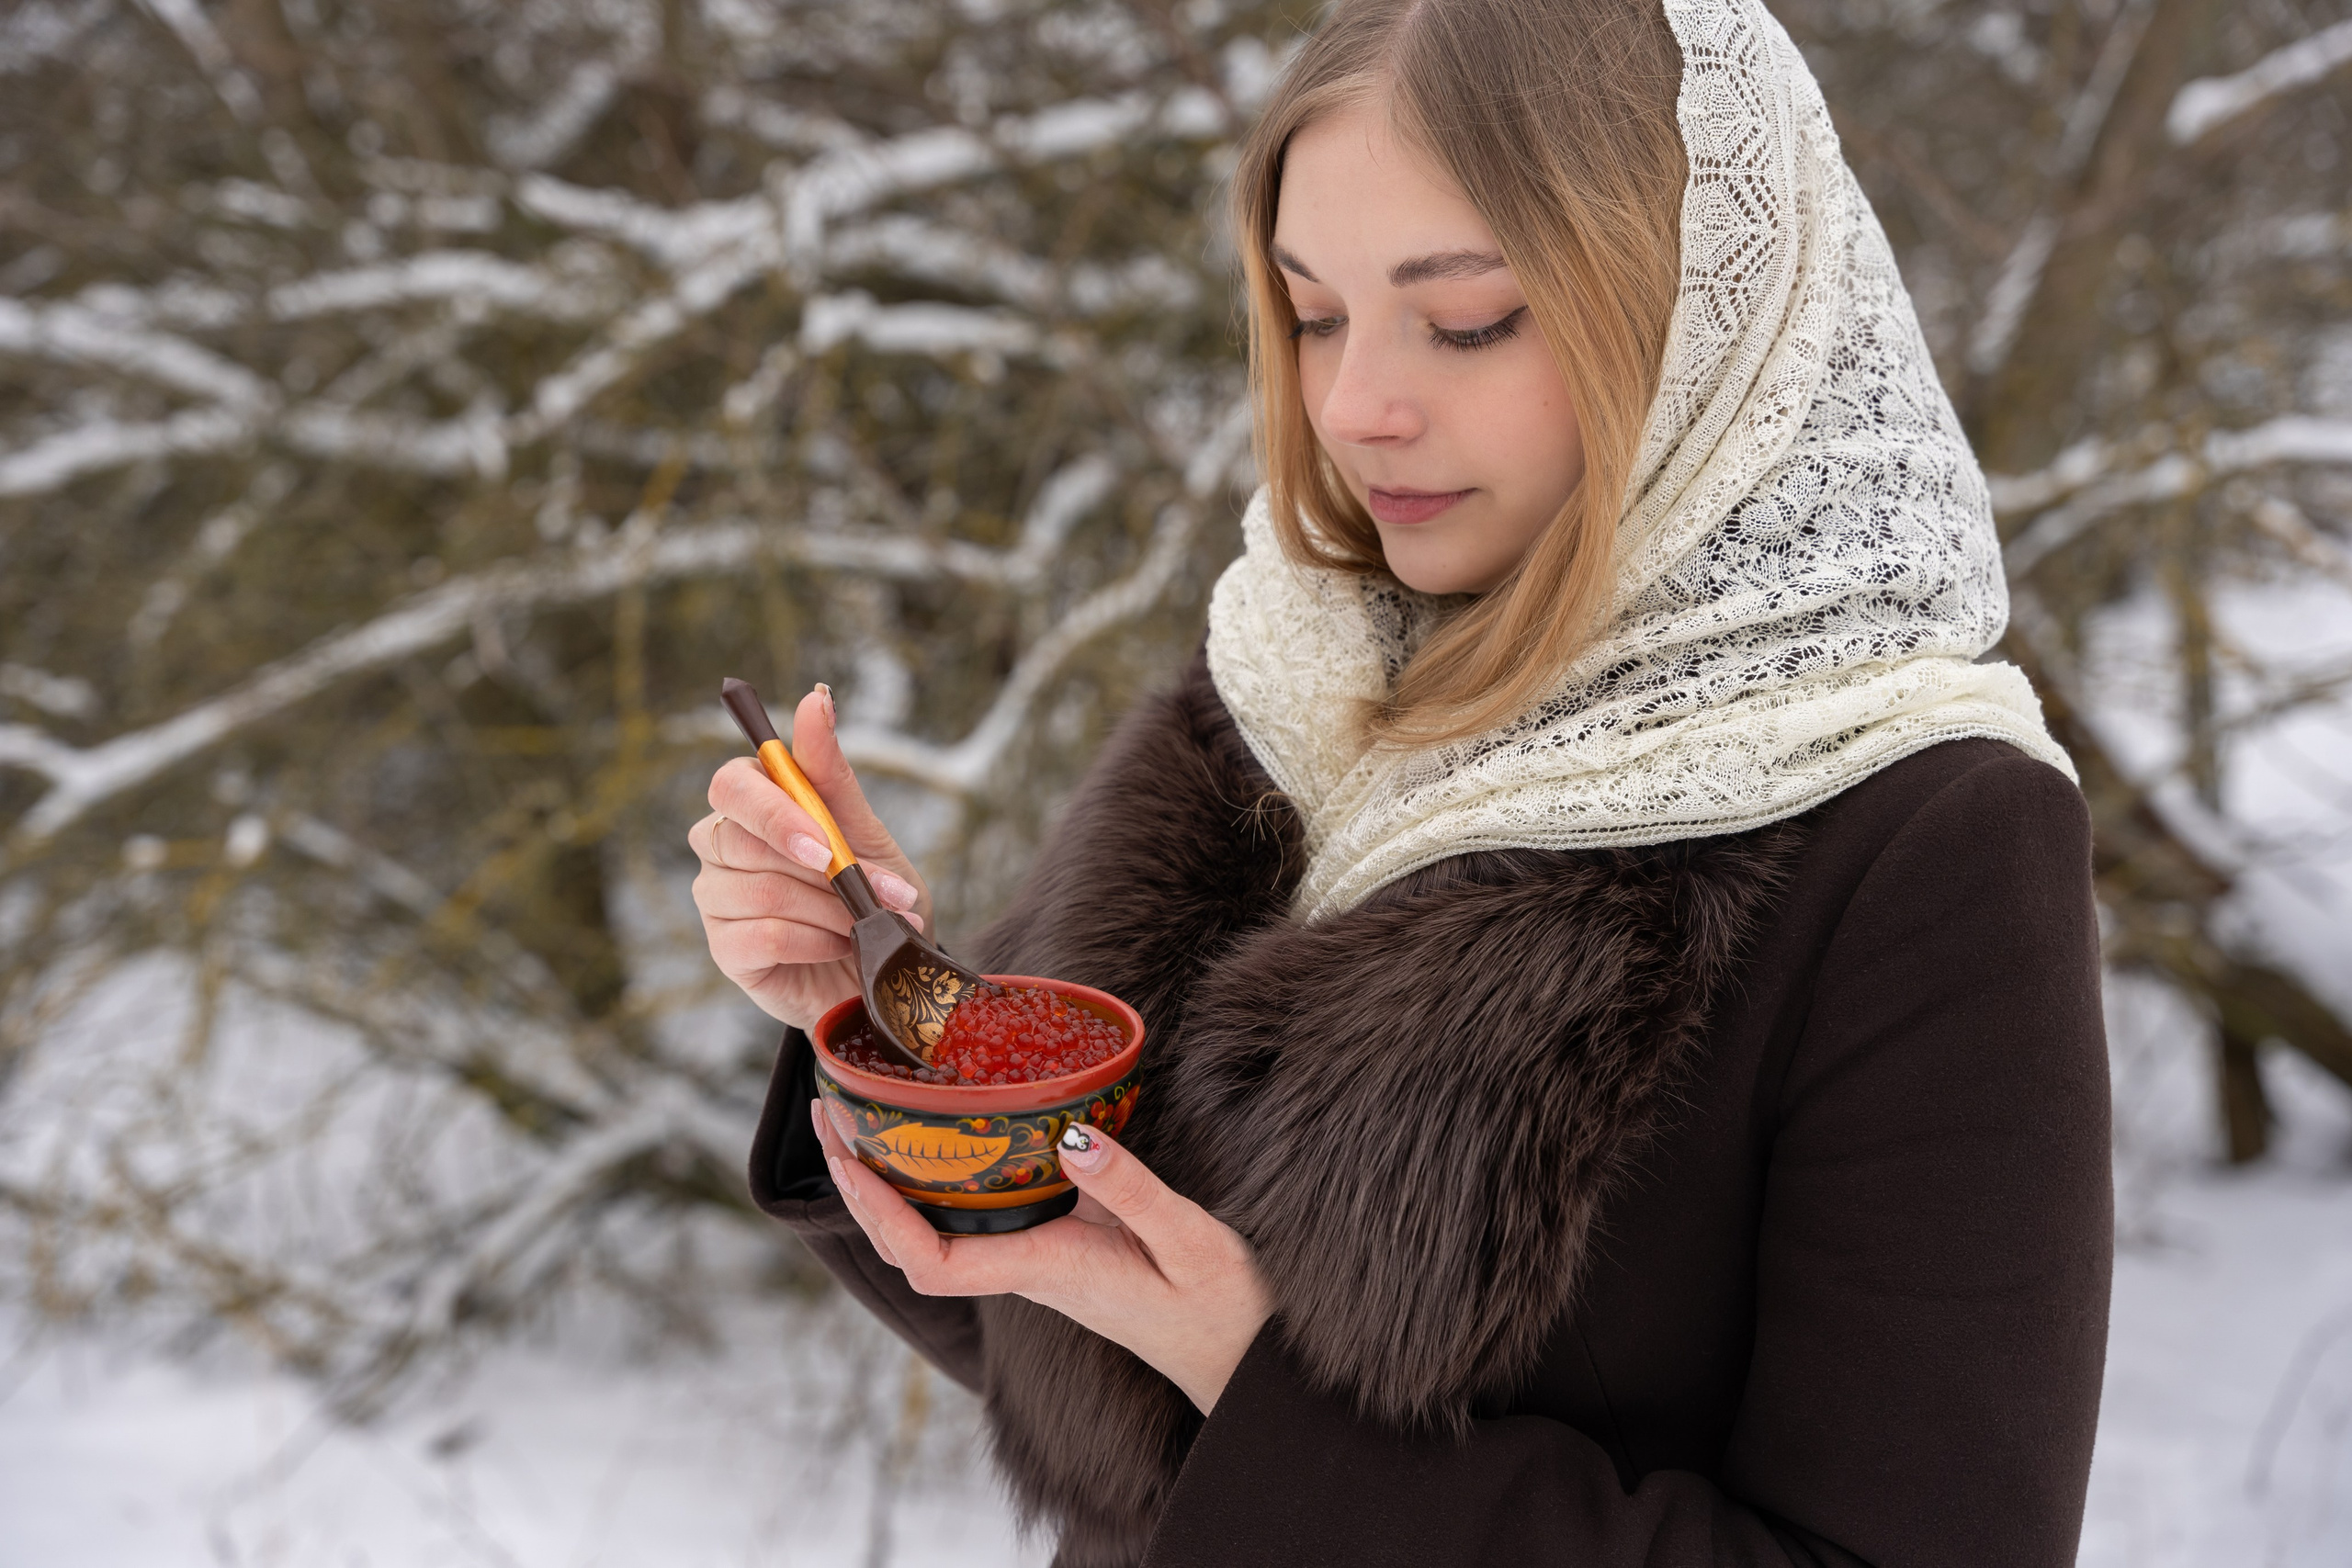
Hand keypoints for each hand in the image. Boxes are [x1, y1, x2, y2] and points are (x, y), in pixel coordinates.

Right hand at [690, 684, 932, 1030]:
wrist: (892, 971)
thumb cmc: (876, 895)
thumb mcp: (867, 832)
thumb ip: (832, 773)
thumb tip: (816, 696)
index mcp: (753, 805)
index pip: (732, 785)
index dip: (774, 811)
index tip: (826, 840)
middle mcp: (721, 846)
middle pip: (736, 840)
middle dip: (821, 872)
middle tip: (875, 893)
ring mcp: (717, 899)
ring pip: (759, 891)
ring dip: (830, 911)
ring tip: (868, 924)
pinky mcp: (726, 951)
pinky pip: (762, 936)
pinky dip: (815, 942)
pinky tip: (838, 947)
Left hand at [813, 1100, 1271, 1414]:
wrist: (1240, 1353)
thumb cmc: (1218, 1303)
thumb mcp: (1187, 1237)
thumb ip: (1131, 1189)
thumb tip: (1072, 1137)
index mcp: (1046, 1270)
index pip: (934, 1263)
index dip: (882, 1215)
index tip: (852, 1158)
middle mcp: (1028, 1269)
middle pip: (914, 1245)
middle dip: (862, 1187)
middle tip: (831, 1114)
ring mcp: (1037, 1261)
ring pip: (937, 1235)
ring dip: (889, 1186)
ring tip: (860, 1120)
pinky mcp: (1055, 1248)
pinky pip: (974, 1221)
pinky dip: (938, 1184)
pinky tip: (935, 1144)